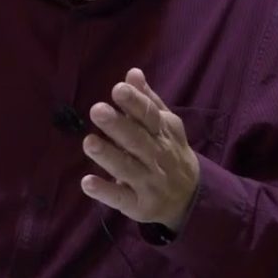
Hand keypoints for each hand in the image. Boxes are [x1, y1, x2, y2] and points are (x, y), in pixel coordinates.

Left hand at [81, 68, 200, 231]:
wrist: (190, 198)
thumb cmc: (169, 152)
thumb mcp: (165, 125)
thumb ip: (147, 100)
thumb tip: (132, 72)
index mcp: (163, 133)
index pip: (150, 116)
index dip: (135, 103)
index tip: (118, 89)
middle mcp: (158, 156)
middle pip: (137, 140)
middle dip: (118, 126)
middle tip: (97, 110)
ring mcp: (149, 182)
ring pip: (127, 168)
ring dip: (108, 156)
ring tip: (88, 142)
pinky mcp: (138, 205)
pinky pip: (120, 198)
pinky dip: (105, 191)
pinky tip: (87, 182)